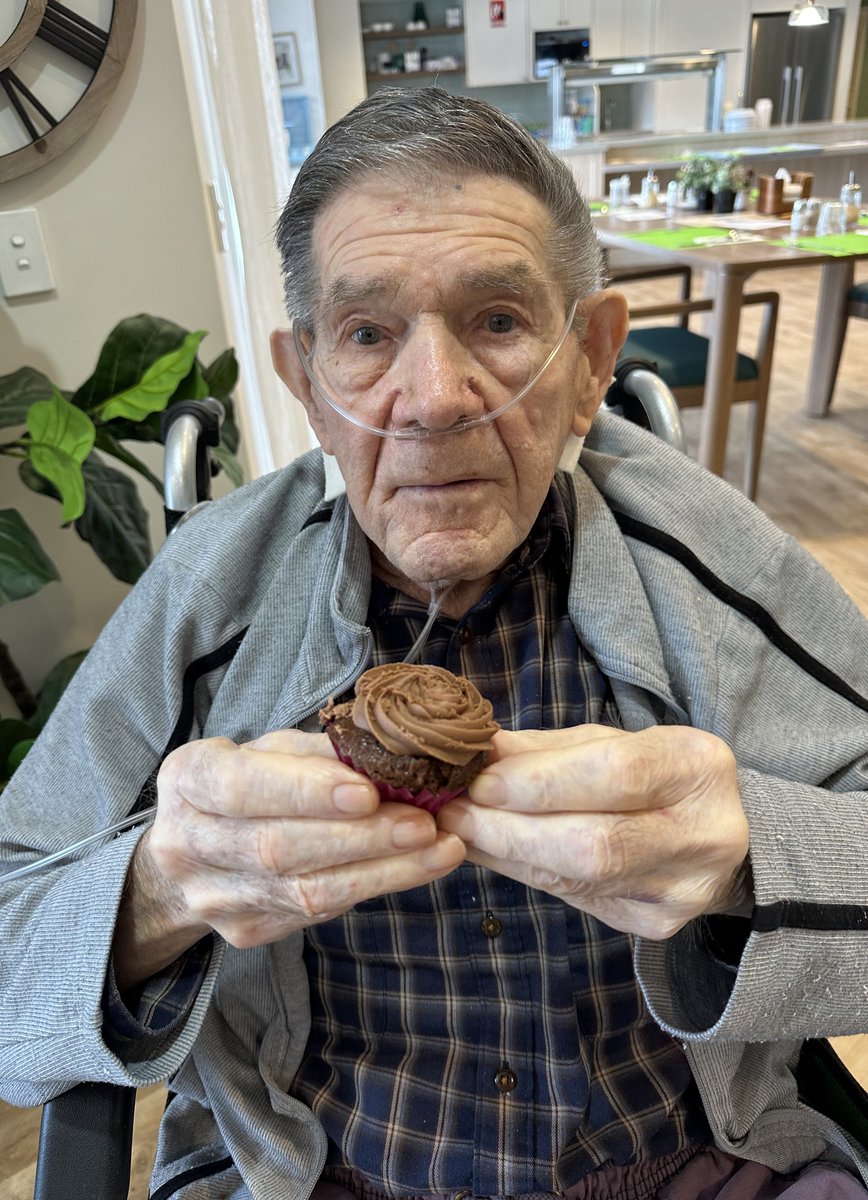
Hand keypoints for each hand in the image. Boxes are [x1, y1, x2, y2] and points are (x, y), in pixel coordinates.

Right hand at [114, 731, 464, 985]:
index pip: (242, 787)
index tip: (369, 791)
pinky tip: (414, 868)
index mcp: (187, 779)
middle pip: (279, 847)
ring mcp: (214, 897)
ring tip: (439, 849)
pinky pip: (316, 913)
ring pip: (304, 891)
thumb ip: (321, 754)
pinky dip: (372, 887)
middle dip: (360, 836)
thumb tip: (394, 757)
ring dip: (382, 870)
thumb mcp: (271, 750)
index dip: (306, 791)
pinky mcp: (245, 931)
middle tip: (424, 822)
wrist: (195, 850)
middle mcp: (187, 843)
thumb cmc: (249, 781)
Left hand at [436, 724, 749, 939]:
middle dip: (510, 829)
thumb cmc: (653, 775)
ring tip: (458, 830)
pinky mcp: (654, 924)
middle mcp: (703, 835)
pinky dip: (523, 872)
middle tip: (451, 812)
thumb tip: (475, 754)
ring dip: (506, 854)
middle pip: (595, 844)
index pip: (615, 775)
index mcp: (696, 768)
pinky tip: (489, 853)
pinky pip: (573, 899)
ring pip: (578, 880)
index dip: (540, 782)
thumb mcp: (608, 742)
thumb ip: (545, 750)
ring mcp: (681, 891)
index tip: (479, 781)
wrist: (717, 834)